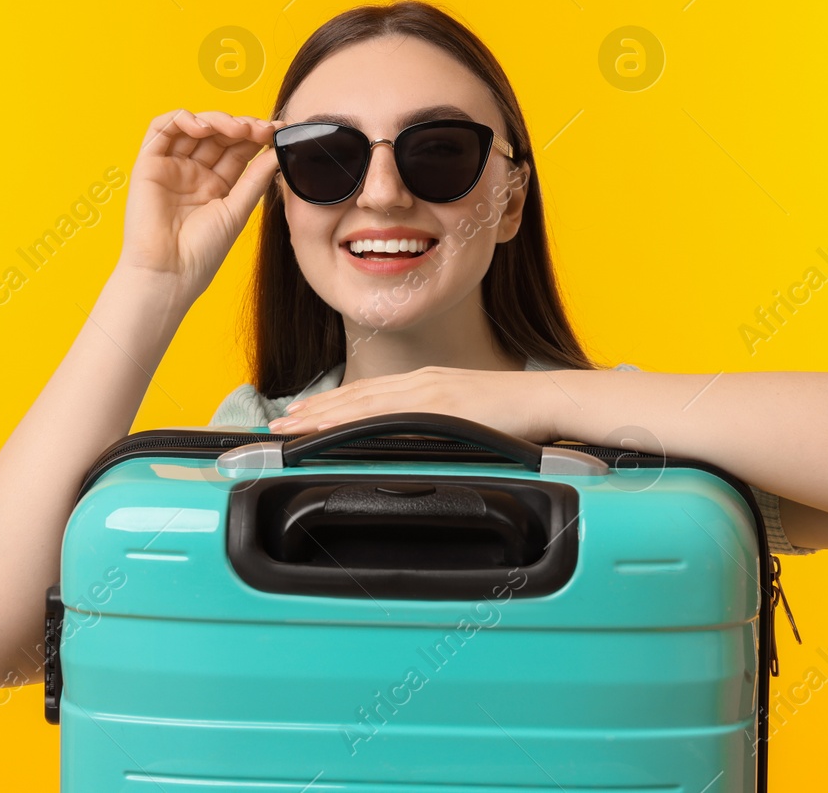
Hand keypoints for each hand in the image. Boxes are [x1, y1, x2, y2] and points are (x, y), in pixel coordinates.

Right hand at [115, 109, 286, 294]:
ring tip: (237, 129)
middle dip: (242, 125)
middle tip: (261, 129)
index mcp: (216, 185)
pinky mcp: (148, 163)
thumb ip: (256, 177)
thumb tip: (280, 149)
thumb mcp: (238, 209)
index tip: (279, 130)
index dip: (257, 135)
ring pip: (193, 126)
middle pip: (218, 134)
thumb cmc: (203, 251)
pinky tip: (203, 127)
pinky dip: (182, 119)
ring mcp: (171, 166)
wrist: (170, 273)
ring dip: (217, 120)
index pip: (238, 149)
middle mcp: (194, 172)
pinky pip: (161, 128)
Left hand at [266, 365, 561, 444]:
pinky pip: (389, 414)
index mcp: (425, 384)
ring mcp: (430, 391)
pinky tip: (336, 429)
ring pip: (363, 403)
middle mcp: (421, 382)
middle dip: (312, 410)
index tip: (298, 415)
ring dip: (323, 415)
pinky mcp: (442, 405)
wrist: (549, 400)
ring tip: (292, 428)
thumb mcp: (466, 419)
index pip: (365, 394)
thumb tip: (411, 447)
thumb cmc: (516, 414)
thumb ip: (436, 427)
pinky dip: (356, 421)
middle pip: (355, 396)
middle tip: (278, 426)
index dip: (328, 404)